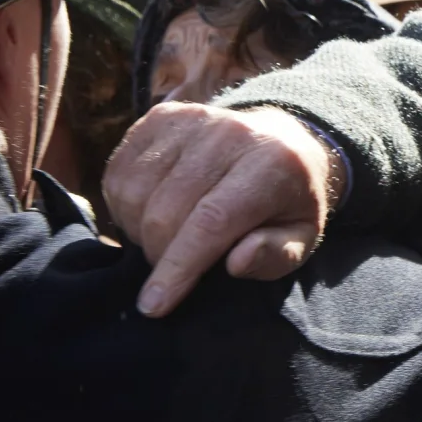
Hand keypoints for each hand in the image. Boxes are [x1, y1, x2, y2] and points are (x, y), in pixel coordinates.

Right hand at [103, 103, 340, 317]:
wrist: (282, 141)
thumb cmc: (288, 201)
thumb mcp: (301, 237)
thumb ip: (276, 255)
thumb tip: (236, 262)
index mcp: (272, 164)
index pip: (211, 221)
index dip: (178, 266)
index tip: (155, 305)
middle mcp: (229, 133)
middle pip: (166, 210)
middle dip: (159, 256)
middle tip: (172, 271)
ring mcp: (191, 119)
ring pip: (136, 192)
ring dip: (138, 231)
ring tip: (165, 240)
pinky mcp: (161, 116)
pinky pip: (119, 171)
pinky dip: (123, 205)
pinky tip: (148, 214)